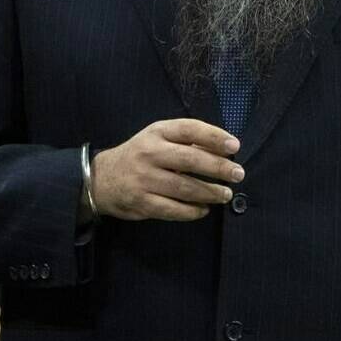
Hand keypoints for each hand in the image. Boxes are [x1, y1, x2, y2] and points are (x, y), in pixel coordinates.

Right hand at [91, 119, 242, 221]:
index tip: (234, 146)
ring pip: (184, 187)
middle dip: (218, 168)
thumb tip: (223, 150)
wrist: (102, 178)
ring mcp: (144, 179)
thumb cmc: (140, 155)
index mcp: (157, 132)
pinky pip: (173, 209)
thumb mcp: (157, 138)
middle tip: (238, 174)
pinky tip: (204, 209)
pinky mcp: (142, 202)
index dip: (214, 136)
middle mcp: (150, 153)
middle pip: (190, 160)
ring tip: (225, 194)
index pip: (189, 129)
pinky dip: (193, 211)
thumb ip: (185, 141)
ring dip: (210, 192)